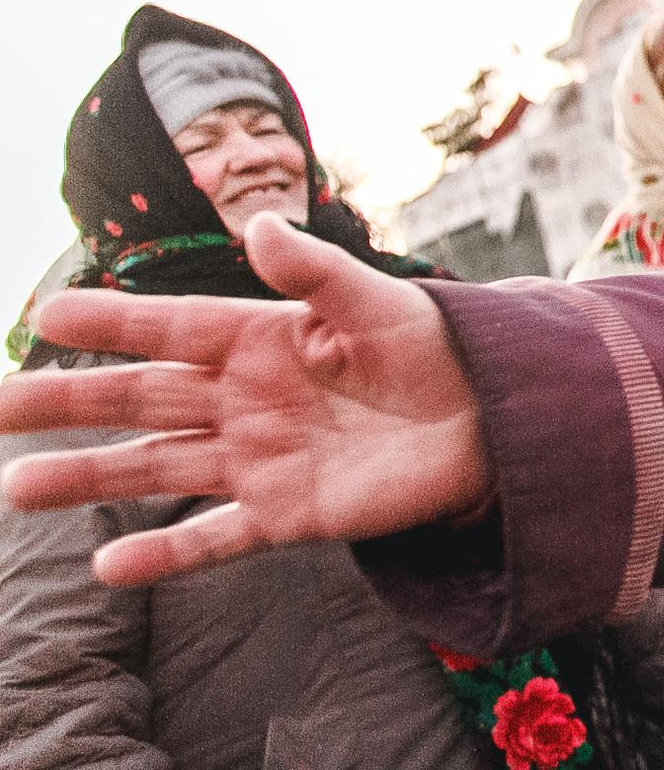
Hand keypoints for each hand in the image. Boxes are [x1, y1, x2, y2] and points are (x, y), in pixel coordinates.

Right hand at [0, 214, 487, 587]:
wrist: (489, 419)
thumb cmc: (434, 349)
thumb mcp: (375, 300)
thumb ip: (315, 270)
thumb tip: (260, 223)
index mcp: (262, 339)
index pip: (171, 328)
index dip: (112, 324)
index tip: (46, 317)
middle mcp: (244, 400)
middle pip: (141, 400)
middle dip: (66, 403)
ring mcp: (258, 460)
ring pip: (157, 470)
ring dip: (88, 479)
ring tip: (18, 488)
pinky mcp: (286, 514)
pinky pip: (214, 539)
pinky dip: (164, 555)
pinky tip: (107, 566)